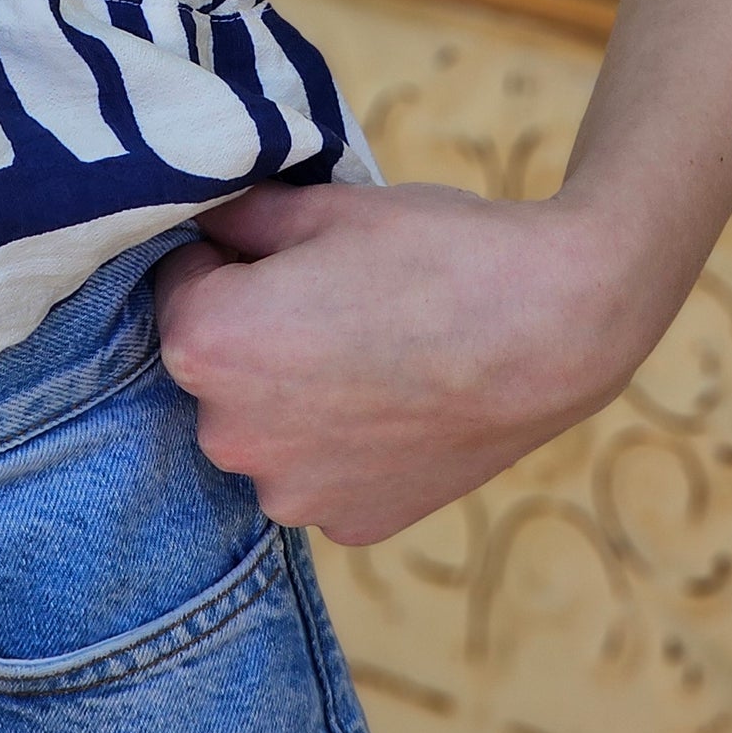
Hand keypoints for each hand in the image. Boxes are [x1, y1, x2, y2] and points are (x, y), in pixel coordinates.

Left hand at [154, 179, 669, 545]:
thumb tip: (205, 215)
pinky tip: (399, 399)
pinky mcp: (350, 526)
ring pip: (264, 425)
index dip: (229, 254)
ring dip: (292, 393)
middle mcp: (229, 436)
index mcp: (207, 345)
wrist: (554, 325)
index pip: (177, 280)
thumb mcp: (323, 206)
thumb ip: (241, 215)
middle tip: (337, 294)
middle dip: (253, 328)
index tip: (287, 246)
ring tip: (374, 345)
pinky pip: (317, 471)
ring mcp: (291, 494)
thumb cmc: (435, 251)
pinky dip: (341, 442)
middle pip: (214, 364)